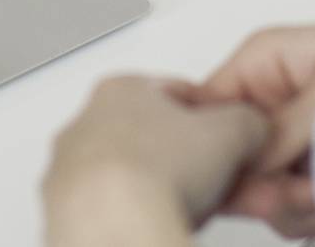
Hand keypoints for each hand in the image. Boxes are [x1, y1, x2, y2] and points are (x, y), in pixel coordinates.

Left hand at [42, 74, 270, 246]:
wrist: (115, 225)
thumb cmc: (156, 173)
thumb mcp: (229, 133)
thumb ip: (247, 121)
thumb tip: (254, 125)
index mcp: (121, 89)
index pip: (174, 94)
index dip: (208, 118)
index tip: (224, 139)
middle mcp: (86, 122)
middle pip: (144, 135)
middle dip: (176, 157)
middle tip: (205, 182)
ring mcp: (68, 167)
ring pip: (120, 173)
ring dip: (149, 188)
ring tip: (181, 210)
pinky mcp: (61, 209)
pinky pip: (103, 209)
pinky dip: (126, 217)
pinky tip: (151, 226)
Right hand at [196, 23, 314, 239]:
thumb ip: (291, 121)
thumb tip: (247, 158)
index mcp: (263, 62)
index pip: (204, 103)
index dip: (208, 145)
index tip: (235, 179)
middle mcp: (268, 102)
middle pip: (226, 156)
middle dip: (263, 185)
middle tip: (301, 193)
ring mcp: (287, 142)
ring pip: (256, 191)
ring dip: (293, 204)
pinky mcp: (308, 174)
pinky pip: (287, 209)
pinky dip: (310, 215)